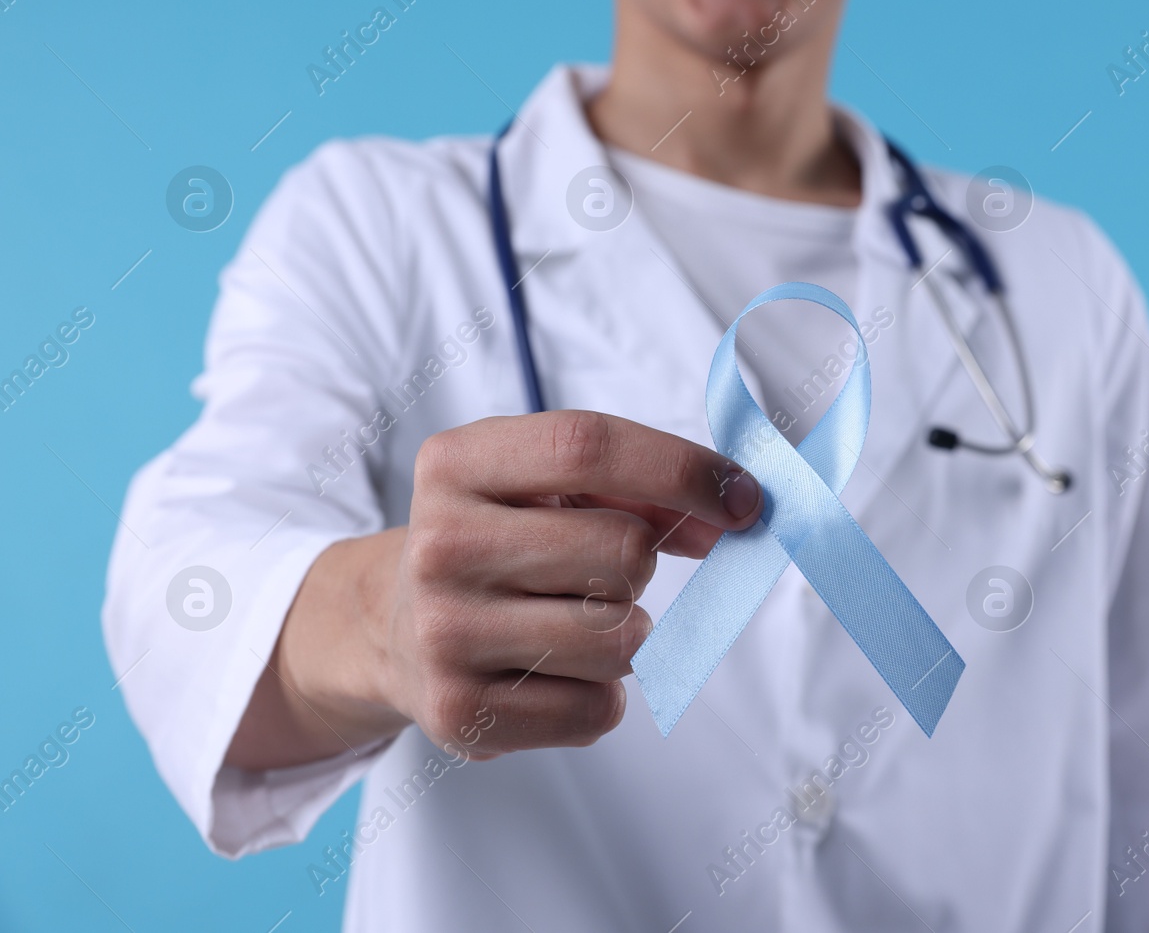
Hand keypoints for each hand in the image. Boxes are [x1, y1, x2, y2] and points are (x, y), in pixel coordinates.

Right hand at [225, 411, 761, 769]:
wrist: (387, 625)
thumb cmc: (497, 539)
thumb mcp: (539, 485)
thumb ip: (635, 486)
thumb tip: (738, 511)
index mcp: (455, 463)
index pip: (588, 447)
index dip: (683, 469)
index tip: (746, 499)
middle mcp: (439, 546)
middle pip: (622, 551)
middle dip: (640, 563)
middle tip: (597, 569)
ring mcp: (444, 635)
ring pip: (622, 637)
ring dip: (626, 631)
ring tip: (569, 619)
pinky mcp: (460, 716)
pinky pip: (598, 708)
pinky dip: (600, 694)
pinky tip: (552, 671)